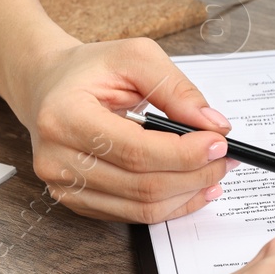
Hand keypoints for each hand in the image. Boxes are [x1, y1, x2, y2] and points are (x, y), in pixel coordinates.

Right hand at [14, 37, 233, 222]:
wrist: (49, 87)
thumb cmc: (90, 70)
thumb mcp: (135, 57)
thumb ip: (177, 89)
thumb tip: (215, 126)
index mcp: (65, 117)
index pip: (136, 151)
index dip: (184, 153)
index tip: (219, 143)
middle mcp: (57, 159)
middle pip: (142, 185)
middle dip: (195, 175)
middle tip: (225, 159)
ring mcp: (64, 186)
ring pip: (141, 208)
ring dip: (187, 194)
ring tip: (214, 173)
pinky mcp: (76, 202)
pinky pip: (133, 216)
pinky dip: (170, 206)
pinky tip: (192, 189)